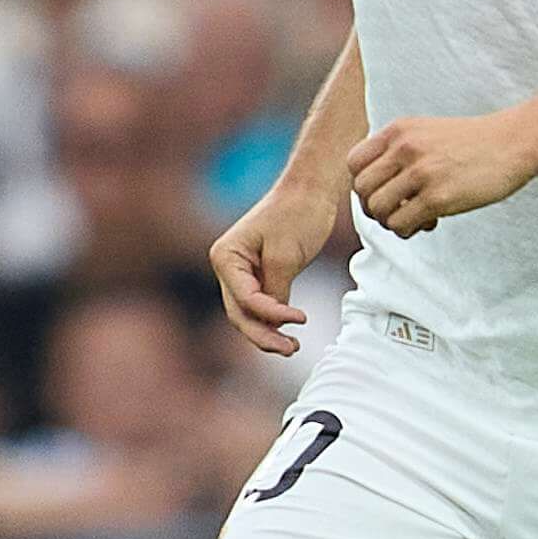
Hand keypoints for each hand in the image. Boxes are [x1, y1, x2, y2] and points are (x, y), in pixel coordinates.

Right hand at [208, 187, 337, 353]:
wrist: (312, 189)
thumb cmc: (298, 213)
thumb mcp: (286, 256)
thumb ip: (275, 292)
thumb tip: (272, 324)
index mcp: (226, 256)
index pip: (244, 299)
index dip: (270, 314)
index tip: (301, 318)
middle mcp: (227, 266)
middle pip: (240, 313)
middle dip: (264, 334)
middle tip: (291, 349)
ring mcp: (240, 272)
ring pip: (249, 313)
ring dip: (268, 332)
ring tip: (293, 348)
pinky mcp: (258, 274)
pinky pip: (261, 305)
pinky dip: (274, 319)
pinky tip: (289, 333)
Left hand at [348, 111, 537, 238]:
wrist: (515, 142)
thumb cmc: (474, 142)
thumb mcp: (427, 132)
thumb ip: (399, 151)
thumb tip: (374, 190)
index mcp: (399, 131)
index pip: (354, 162)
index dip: (364, 184)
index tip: (385, 192)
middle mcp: (404, 148)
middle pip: (361, 189)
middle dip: (374, 207)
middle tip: (397, 211)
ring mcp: (420, 172)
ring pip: (377, 209)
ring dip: (391, 221)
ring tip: (414, 218)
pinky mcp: (437, 197)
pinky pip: (400, 224)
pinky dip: (407, 231)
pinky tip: (429, 223)